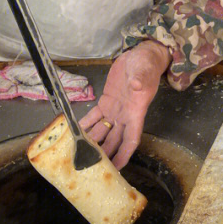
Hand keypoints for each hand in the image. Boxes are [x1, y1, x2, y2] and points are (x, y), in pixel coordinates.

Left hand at [80, 41, 170, 168]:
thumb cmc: (147, 64)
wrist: (141, 55)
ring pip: (103, 131)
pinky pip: (95, 116)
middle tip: (91, 165)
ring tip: (80, 153)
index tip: (116, 167)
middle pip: (114, 140)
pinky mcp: (106, 101)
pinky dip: (86, 124)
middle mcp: (125, 116)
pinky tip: (75, 131)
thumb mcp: (145, 70)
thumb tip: (137, 85)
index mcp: (136, 113)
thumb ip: (141, 79)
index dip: (124, 154)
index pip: (131, 139)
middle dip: (105, 153)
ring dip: (93, 142)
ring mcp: (115, 110)